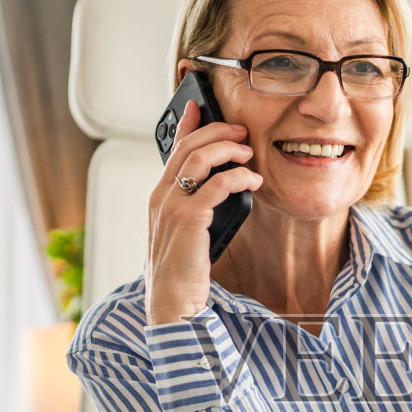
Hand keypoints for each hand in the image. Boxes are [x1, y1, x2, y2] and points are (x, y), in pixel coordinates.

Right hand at [145, 102, 263, 326]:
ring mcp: (171, 208)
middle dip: (216, 132)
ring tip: (248, 153)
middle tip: (241, 131)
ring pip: (199, 159)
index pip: (171, 150)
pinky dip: (238, 177)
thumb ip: (193, 209)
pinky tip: (253, 181)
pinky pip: (216, 186)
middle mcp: (160, 198)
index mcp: (158, 198)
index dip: (186, 124)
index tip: (199, 105)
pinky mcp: (188, 221)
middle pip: (187, 147)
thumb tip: (218, 188)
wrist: (171, 306)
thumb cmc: (182, 274)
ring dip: (228, 150)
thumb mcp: (184, 235)